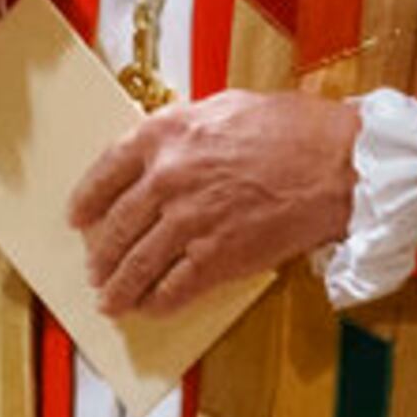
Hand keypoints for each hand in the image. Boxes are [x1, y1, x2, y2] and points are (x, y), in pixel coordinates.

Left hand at [71, 91, 361, 314]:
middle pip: (117, 226)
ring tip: (110, 301)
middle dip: (102, 255)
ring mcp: (190, 220)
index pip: (106, 171)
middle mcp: (168, 176)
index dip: (87, 200)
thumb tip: (162, 151)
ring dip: (120, 288)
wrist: (338, 164)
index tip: (78, 217)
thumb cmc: (293, 129)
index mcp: (166, 134)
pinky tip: (150, 308)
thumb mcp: (226, 107)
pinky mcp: (217, 257)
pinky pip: (173, 288)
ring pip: (137, 264)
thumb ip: (184, 129)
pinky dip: (157, 303)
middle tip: (95, 269)